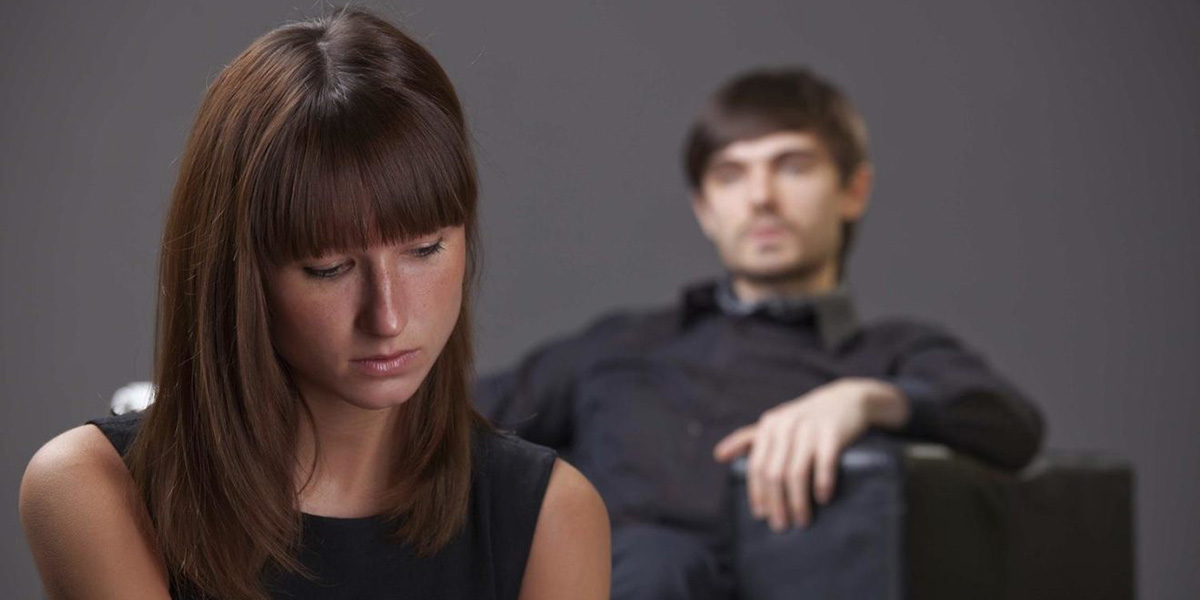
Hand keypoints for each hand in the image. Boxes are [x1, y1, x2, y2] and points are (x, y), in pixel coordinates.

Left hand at [713, 378, 907, 531]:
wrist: (846, 400)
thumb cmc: (806, 418)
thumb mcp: (776, 423)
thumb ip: (748, 439)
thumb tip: (718, 455)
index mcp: (769, 426)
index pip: (756, 466)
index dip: (757, 493)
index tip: (761, 516)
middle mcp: (786, 425)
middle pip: (774, 473)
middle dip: (776, 503)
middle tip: (781, 526)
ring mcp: (809, 429)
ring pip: (796, 473)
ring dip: (798, 502)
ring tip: (802, 521)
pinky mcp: (832, 433)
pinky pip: (824, 464)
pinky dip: (822, 484)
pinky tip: (822, 500)